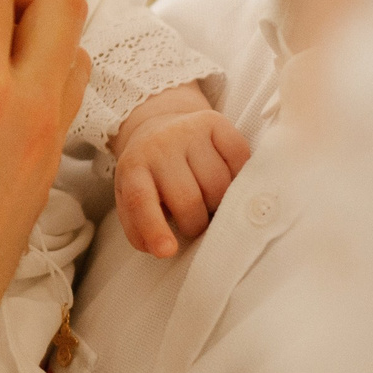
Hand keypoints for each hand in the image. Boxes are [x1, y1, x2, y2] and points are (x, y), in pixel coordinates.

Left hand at [113, 85, 251, 257]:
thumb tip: (163, 251)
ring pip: (218, 185)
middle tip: (195, 223)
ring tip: (209, 199)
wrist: (159, 127)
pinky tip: (227, 177)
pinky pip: (239, 158)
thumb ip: (141, 226)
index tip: (167, 251)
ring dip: (219, 204)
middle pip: (188, 199)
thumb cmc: (149, 174)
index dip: (154, 228)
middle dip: (196, 224)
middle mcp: (159, 145)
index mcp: (133, 167)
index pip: (140, 200)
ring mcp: (187, 131)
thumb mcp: (132, 196)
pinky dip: (240, 175)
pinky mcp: (214, 121)